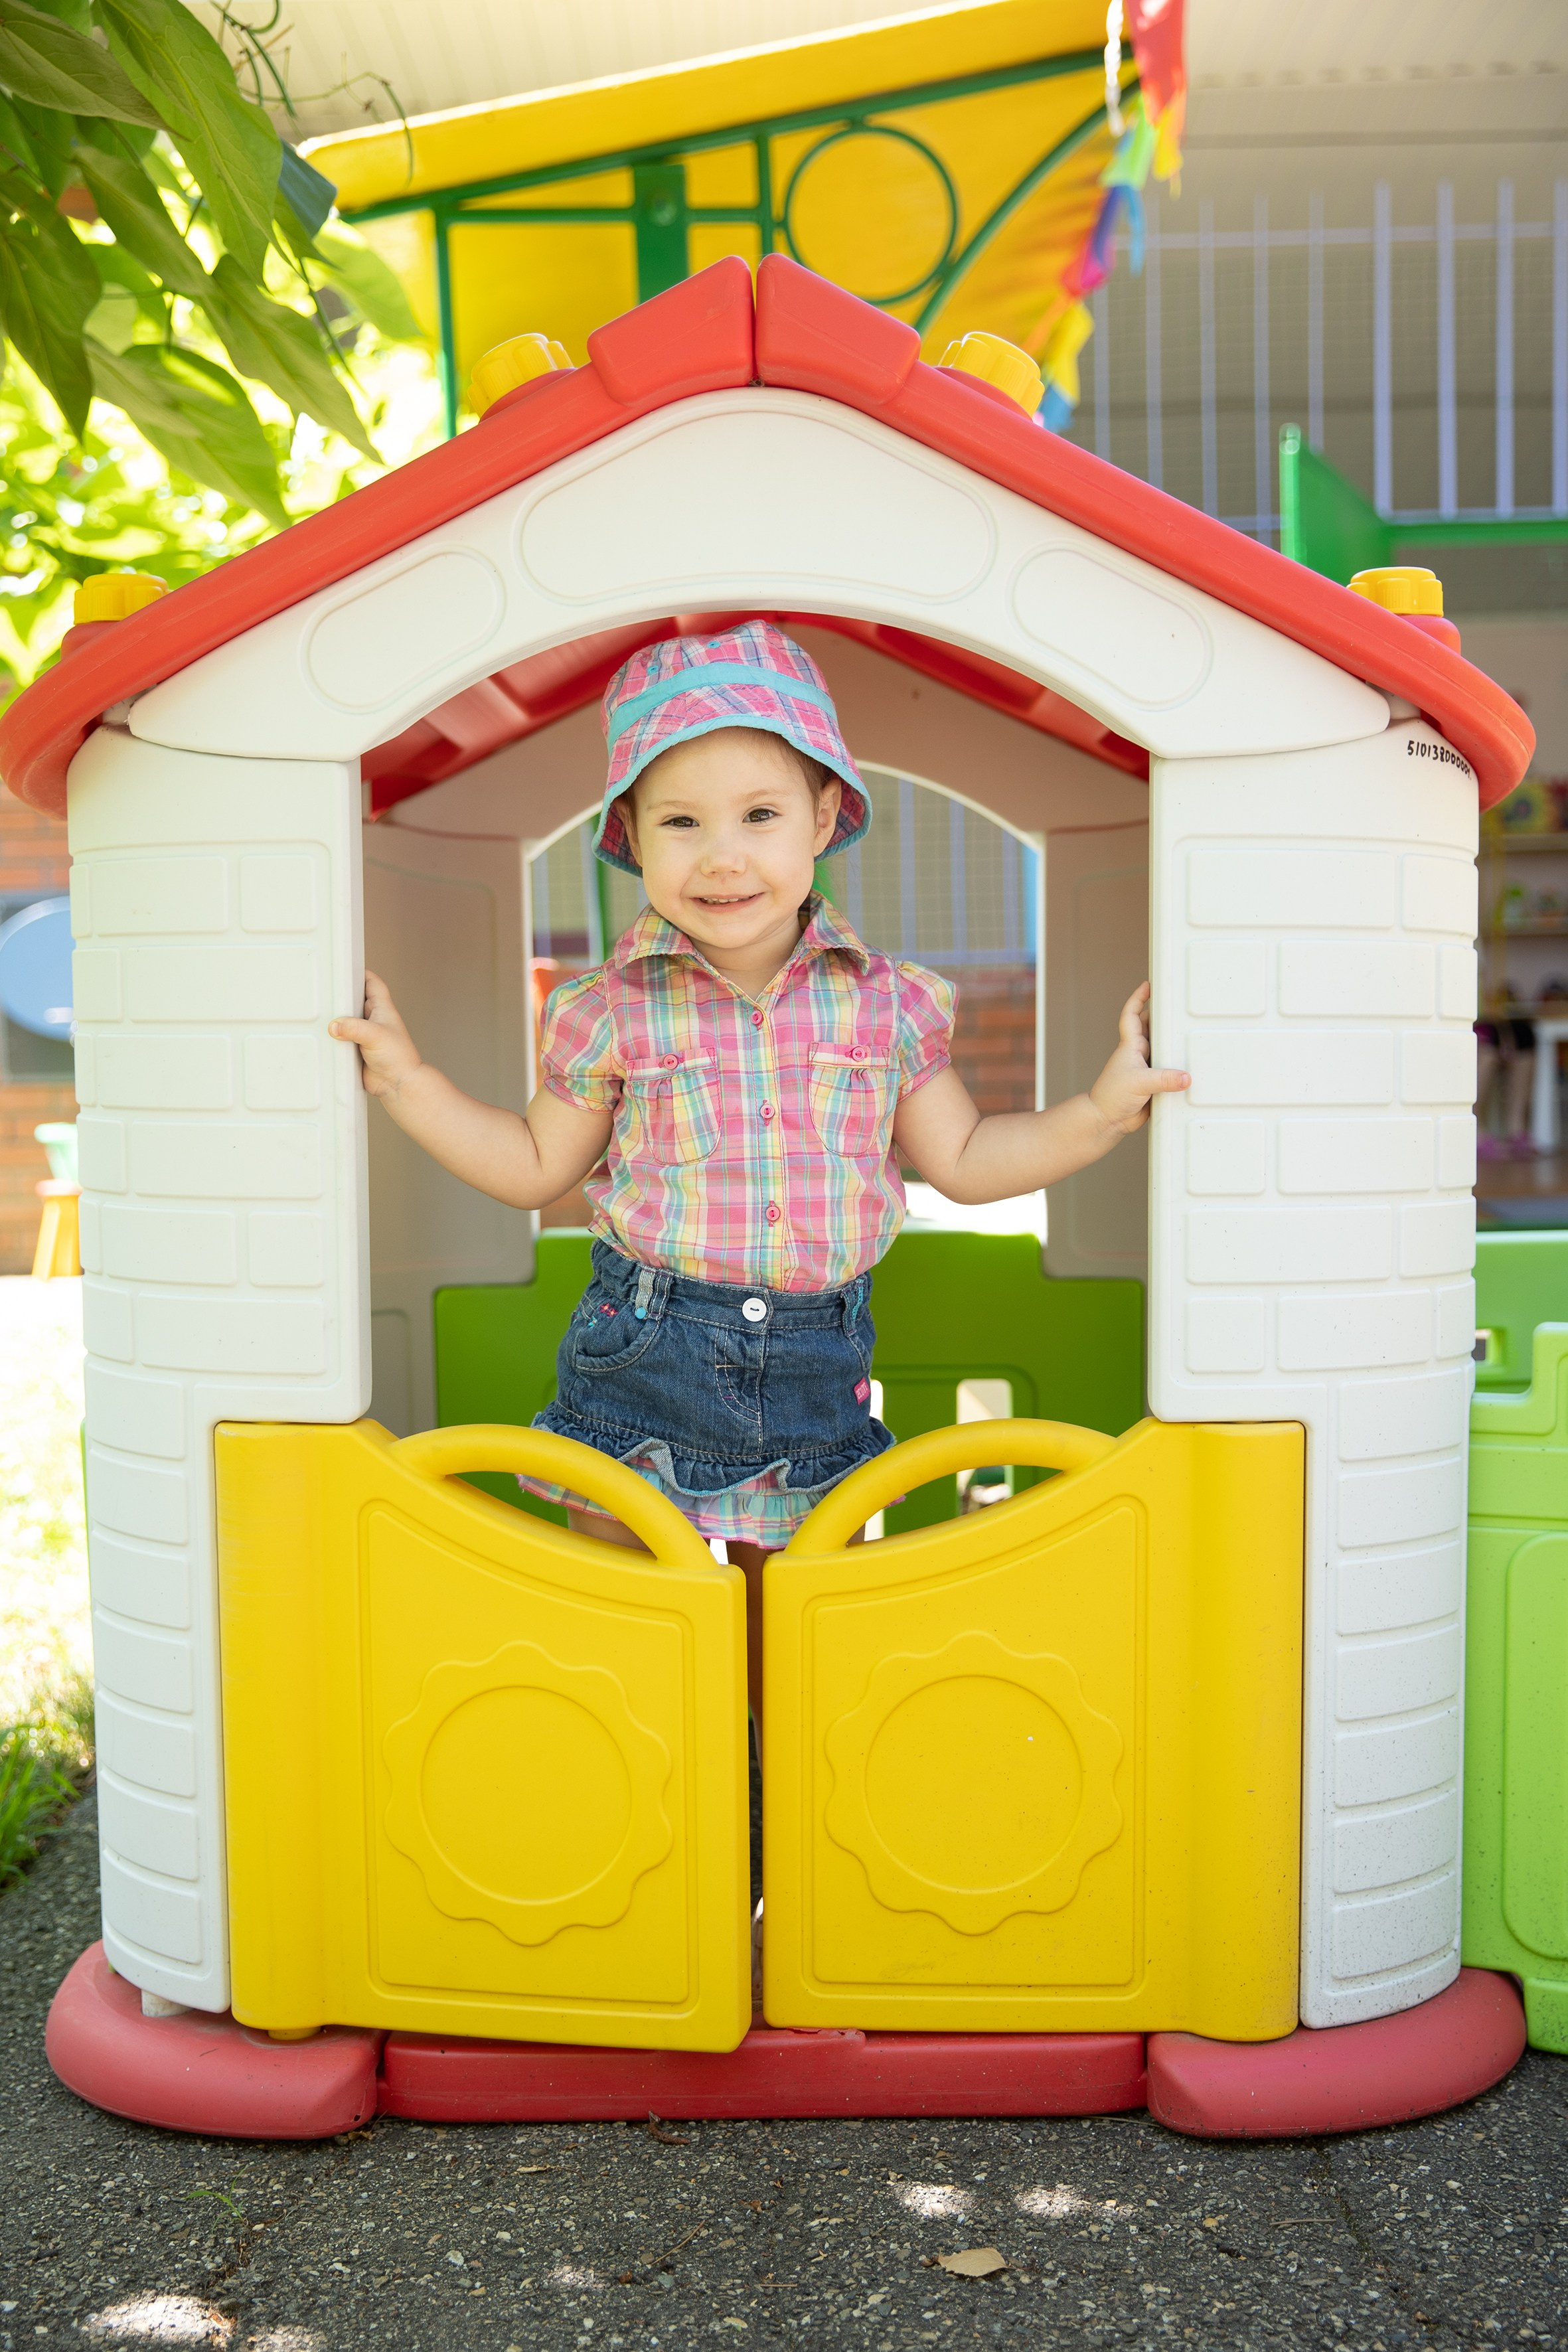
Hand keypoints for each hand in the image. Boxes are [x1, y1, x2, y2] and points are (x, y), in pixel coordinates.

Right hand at [329, 970, 420, 1099]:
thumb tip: (334, 1026)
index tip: (344, 967)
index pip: (372, 982)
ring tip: (317, 1011)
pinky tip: (320, 1036)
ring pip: (345, 1019)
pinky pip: (340, 1038)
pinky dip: (331, 1037)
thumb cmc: (398, 1058)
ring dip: (334, 1018)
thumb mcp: (375, 1036)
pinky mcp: (354, 1048)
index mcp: (382, 1009)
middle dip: (341, 995)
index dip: (360, 972)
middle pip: (353, 999)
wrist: (397, 1084)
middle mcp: (372, 1019)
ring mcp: (363, 1034)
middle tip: (323, 989)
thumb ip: (354, 1028)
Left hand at [1088, 984, 1189, 1134]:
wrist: (1108, 1120)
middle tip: (1177, 1004)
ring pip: (1162, 1048)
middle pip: (1151, 1028)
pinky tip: (1191, 1065)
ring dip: (1173, 1041)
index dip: (1138, 998)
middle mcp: (1138, 1054)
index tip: (1148, 985)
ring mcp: (1146, 1068)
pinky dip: (1179, 1066)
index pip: (1132, 1015)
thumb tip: (1187, 1077)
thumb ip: (1165, 1079)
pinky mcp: (1154, 1083)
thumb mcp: (1139, 1083)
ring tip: (1190, 1031)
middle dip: (1162, 1015)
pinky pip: (1169, 1069)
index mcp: (1130, 1046)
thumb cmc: (1112, 1096)